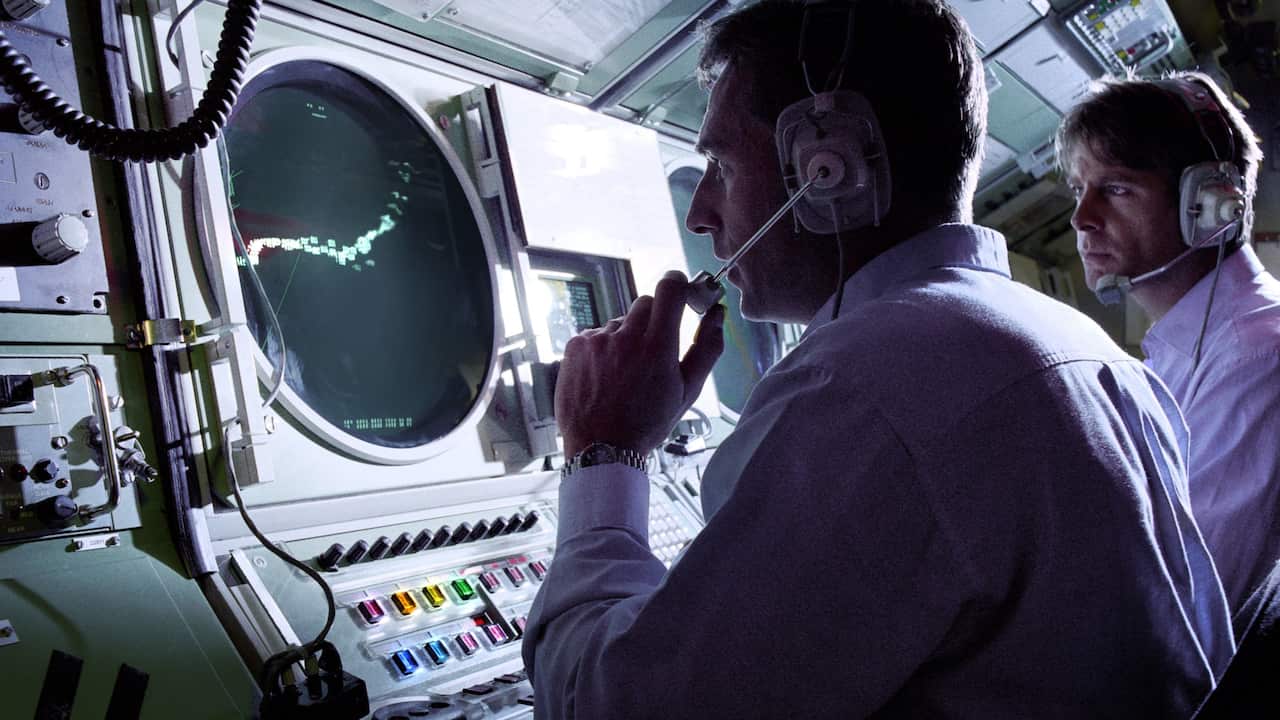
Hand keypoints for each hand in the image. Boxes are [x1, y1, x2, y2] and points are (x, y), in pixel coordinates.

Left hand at [555, 270, 725, 458]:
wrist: (600, 448)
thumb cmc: (648, 423)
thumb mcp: (688, 391)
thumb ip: (707, 348)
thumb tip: (717, 314)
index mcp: (658, 347)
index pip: (670, 288)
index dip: (678, 287)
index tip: (681, 296)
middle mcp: (626, 337)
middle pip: (646, 303)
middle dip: (654, 320)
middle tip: (652, 352)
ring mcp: (597, 340)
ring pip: (620, 322)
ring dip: (626, 339)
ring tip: (624, 374)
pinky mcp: (576, 345)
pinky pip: (597, 334)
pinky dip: (603, 349)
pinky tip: (605, 376)